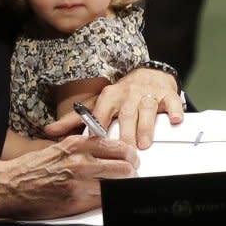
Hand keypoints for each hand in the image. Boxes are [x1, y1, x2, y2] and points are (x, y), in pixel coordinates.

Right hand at [0, 135, 137, 219]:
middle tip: (132, 173)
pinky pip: (103, 200)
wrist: (12, 185)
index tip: (132, 158)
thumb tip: (108, 152)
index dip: (129, 154)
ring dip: (123, 185)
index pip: (117, 146)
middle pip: (124, 166)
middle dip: (132, 171)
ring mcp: (79, 182)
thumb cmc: (34, 166)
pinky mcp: (76, 201)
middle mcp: (81, 161)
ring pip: (117, 184)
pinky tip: (108, 196)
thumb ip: (85, 148)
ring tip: (122, 185)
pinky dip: (109, 198)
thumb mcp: (61, 147)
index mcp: (77, 144)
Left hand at [45, 67, 182, 149]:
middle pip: (126, 113)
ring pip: (147, 108)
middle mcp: (128, 93)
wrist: (148, 74)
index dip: (100, 126)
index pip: (102, 112)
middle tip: (125, 151)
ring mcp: (148, 93)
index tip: (97, 142)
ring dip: (146, 126)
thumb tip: (49, 131)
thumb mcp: (98, 105)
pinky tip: (176, 120)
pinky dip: (174, 110)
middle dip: (125, 132)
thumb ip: (74, 120)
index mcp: (109, 96)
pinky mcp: (167, 94)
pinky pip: (172, 102)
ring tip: (144, 143)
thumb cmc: (120, 96)